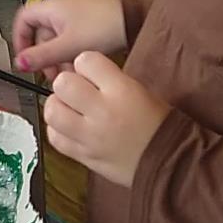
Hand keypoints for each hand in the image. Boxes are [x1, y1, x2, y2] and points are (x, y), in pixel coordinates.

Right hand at [12, 0, 130, 79]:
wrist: (134, 21)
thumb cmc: (103, 27)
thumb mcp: (67, 47)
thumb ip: (41, 57)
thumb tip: (19, 64)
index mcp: (51, 8)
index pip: (23, 19)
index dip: (19, 39)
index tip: (24, 58)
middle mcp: (60, 9)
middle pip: (40, 33)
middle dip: (43, 56)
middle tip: (50, 74)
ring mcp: (74, 15)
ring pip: (56, 39)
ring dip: (58, 57)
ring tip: (67, 73)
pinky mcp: (88, 22)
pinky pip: (71, 39)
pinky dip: (70, 53)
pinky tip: (79, 66)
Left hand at [42, 52, 168, 188]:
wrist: (170, 162)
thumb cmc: (157, 123)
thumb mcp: (140, 90)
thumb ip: (108, 80)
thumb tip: (81, 72)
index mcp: (121, 90)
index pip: (85, 60)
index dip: (86, 64)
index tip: (92, 73)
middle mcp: (102, 111)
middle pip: (62, 83)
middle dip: (67, 84)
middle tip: (77, 91)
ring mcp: (90, 136)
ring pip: (52, 111)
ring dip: (58, 107)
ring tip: (70, 110)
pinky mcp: (84, 156)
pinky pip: (55, 138)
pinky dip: (58, 131)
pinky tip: (70, 129)